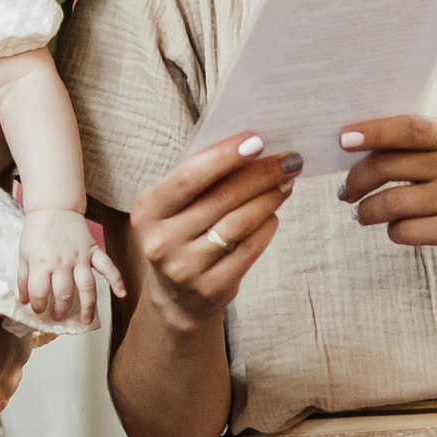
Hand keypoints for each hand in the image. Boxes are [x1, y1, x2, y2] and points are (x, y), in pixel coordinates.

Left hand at [17, 210, 125, 328]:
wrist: (53, 208)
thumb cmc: (36, 232)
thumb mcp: (23, 254)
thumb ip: (23, 278)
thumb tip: (24, 301)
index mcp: (41, 263)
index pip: (40, 292)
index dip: (38, 306)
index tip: (39, 311)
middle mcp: (62, 263)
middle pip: (64, 294)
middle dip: (61, 310)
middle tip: (58, 317)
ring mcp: (80, 257)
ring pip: (87, 287)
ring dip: (87, 306)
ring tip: (86, 321)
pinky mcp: (93, 251)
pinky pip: (107, 266)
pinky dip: (116, 280)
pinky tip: (121, 294)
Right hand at [128, 134, 301, 334]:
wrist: (176, 296)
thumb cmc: (180, 232)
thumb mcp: (173, 205)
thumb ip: (200, 178)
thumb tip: (249, 147)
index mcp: (147, 210)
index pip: (189, 177)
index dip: (224, 156)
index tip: (257, 140)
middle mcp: (161, 241)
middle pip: (222, 198)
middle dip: (261, 174)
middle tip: (289, 159)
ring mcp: (185, 268)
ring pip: (240, 223)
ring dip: (269, 198)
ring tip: (286, 183)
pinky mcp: (211, 288)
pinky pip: (249, 249)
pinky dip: (267, 227)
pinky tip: (274, 214)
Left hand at [338, 115, 436, 265]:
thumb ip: (411, 145)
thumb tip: (351, 144)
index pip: (409, 128)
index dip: (373, 132)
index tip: (343, 140)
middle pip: (389, 166)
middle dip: (357, 179)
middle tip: (346, 191)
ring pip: (392, 203)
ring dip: (367, 211)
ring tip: (362, 213)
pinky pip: (406, 231)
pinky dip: (393, 231)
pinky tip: (397, 228)